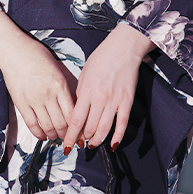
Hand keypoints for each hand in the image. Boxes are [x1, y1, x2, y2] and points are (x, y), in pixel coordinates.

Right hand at [0, 36, 75, 141]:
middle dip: (66, 134)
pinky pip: (31, 124)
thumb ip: (63, 86)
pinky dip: (38, 133)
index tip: (78, 130)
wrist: (14, 50)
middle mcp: (49, 94)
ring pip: (48, 126)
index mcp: (61, 85)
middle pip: (62, 123)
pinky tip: (41, 136)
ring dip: (53, 135)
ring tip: (54, 136)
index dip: (77, 126)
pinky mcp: (21, 103)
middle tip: (67, 137)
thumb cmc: (36, 55)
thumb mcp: (57, 68)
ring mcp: (34, 100)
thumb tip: (70, 104)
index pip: (73, 113)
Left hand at [62, 24, 152, 151]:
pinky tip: (113, 145)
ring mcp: (114, 101)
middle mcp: (100, 99)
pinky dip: (117, 137)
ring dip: (96, 141)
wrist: (123, 48)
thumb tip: (77, 112)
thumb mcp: (84, 74)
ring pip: (104, 129)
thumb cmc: (101, 58)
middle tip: (79, 143)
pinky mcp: (127, 102)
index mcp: (86, 91)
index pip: (75, 120)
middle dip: (82, 139)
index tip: (65, 145)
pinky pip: (122, 124)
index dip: (70, 136)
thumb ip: (80, 94)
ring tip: (92, 145)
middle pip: (89, 128)